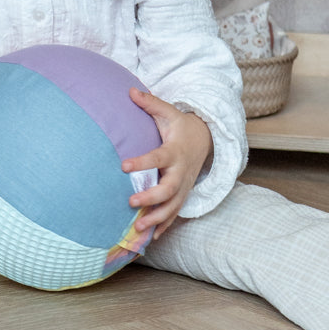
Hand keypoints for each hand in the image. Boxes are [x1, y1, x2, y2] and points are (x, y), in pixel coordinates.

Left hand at [121, 88, 212, 236]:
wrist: (205, 141)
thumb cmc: (180, 126)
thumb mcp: (168, 113)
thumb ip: (149, 103)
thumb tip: (130, 90)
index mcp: (174, 151)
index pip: (158, 157)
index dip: (142, 162)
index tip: (123, 165)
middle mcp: (180, 172)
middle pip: (169, 189)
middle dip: (151, 197)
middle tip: (131, 202)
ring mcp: (184, 186)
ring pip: (172, 206)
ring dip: (156, 218)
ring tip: (138, 227)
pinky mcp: (183, 195)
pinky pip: (174, 214)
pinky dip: (164, 226)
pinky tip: (150, 238)